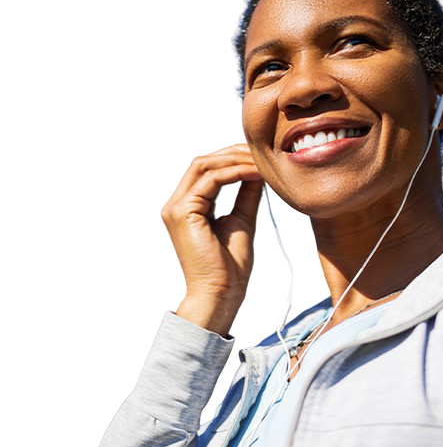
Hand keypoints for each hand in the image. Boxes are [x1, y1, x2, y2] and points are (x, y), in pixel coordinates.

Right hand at [162, 143, 262, 307]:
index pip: (208, 171)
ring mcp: (177, 207)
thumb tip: (257, 171)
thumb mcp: (241, 220)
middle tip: (261, 153)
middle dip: (233, 154)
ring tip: (260, 161)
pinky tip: (255, 173)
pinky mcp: (182, 212)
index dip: (233, 159)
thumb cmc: (230, 266)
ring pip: (204, 166)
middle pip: (203, 163)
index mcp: (189, 207)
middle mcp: (178, 204)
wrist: (221, 294)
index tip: (259, 158)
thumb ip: (245, 195)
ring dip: (234, 160)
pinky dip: (234, 173)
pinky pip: (210, 180)